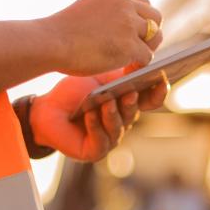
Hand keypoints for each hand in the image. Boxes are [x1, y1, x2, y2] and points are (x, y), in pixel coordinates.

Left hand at [29, 68, 169, 161]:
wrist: (48, 108)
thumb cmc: (76, 92)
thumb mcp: (102, 79)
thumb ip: (124, 74)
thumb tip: (144, 57)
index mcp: (128, 105)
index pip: (150, 100)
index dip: (158, 92)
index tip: (161, 79)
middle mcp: (123, 123)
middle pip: (133, 113)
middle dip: (131, 104)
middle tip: (129, 92)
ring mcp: (110, 139)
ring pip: (118, 128)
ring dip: (112, 115)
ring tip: (107, 102)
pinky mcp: (95, 151)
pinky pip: (100, 141)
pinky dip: (95, 126)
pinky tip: (90, 114)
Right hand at [44, 0, 162, 75]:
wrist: (51, 42)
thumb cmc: (61, 33)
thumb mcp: (86, 10)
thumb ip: (105, 13)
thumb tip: (119, 30)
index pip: (141, 2)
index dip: (140, 20)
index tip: (132, 33)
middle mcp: (122, 3)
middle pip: (154, 16)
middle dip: (150, 32)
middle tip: (138, 47)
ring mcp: (127, 23)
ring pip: (155, 35)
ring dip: (147, 48)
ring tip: (133, 58)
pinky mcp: (128, 44)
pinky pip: (147, 56)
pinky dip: (140, 64)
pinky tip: (128, 68)